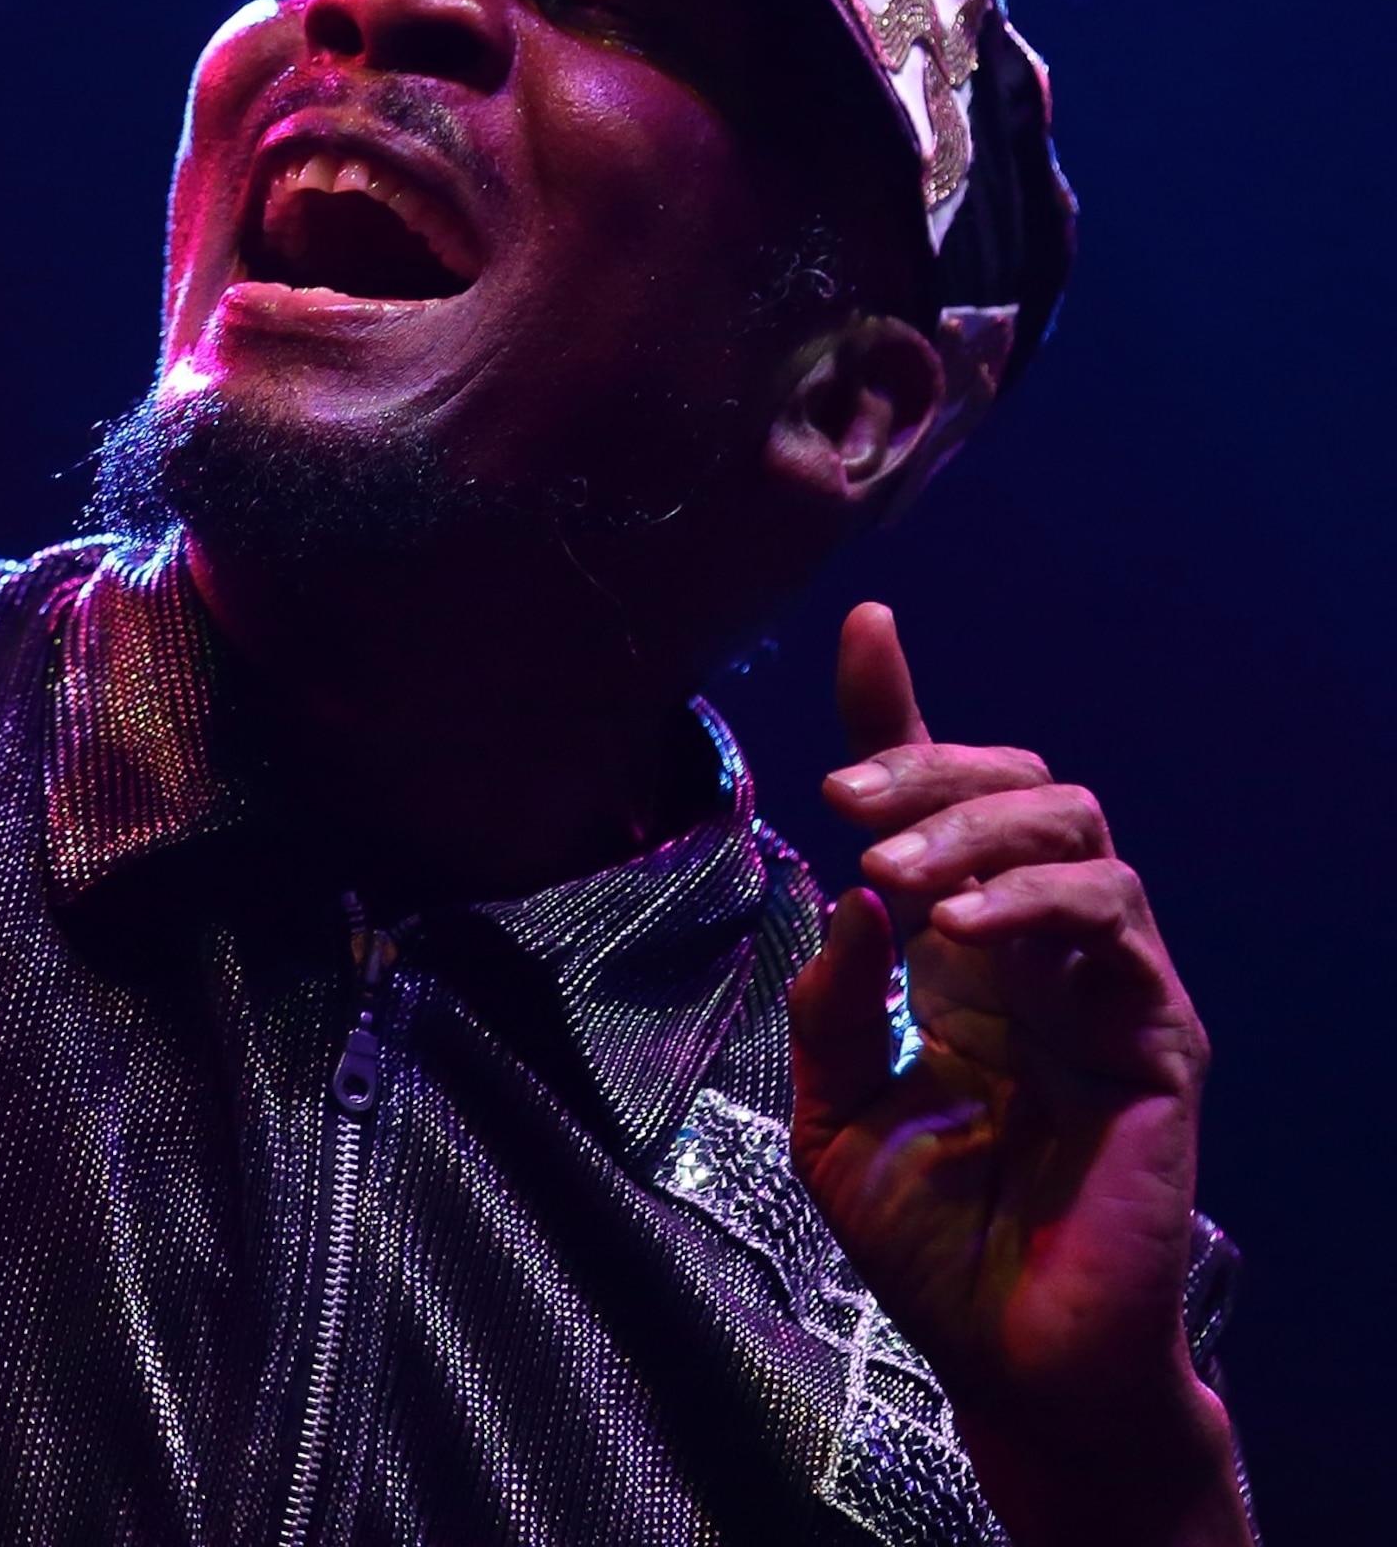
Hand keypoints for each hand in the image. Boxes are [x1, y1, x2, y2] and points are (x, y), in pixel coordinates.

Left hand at [787, 603, 1246, 1546]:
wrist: (1010, 1358)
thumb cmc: (928, 1241)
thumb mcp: (832, 1111)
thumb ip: (830, 1001)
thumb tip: (840, 891)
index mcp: (954, 955)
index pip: (937, 806)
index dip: (903, 712)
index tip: (866, 628)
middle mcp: (1035, 950)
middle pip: (1022, 786)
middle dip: (932, 765)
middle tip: (847, 803)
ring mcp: (1105, 984)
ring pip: (1077, 831)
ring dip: (978, 829)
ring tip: (896, 877)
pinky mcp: (1157, 1033)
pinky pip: (1116, 924)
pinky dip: (1035, 903)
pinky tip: (962, 934)